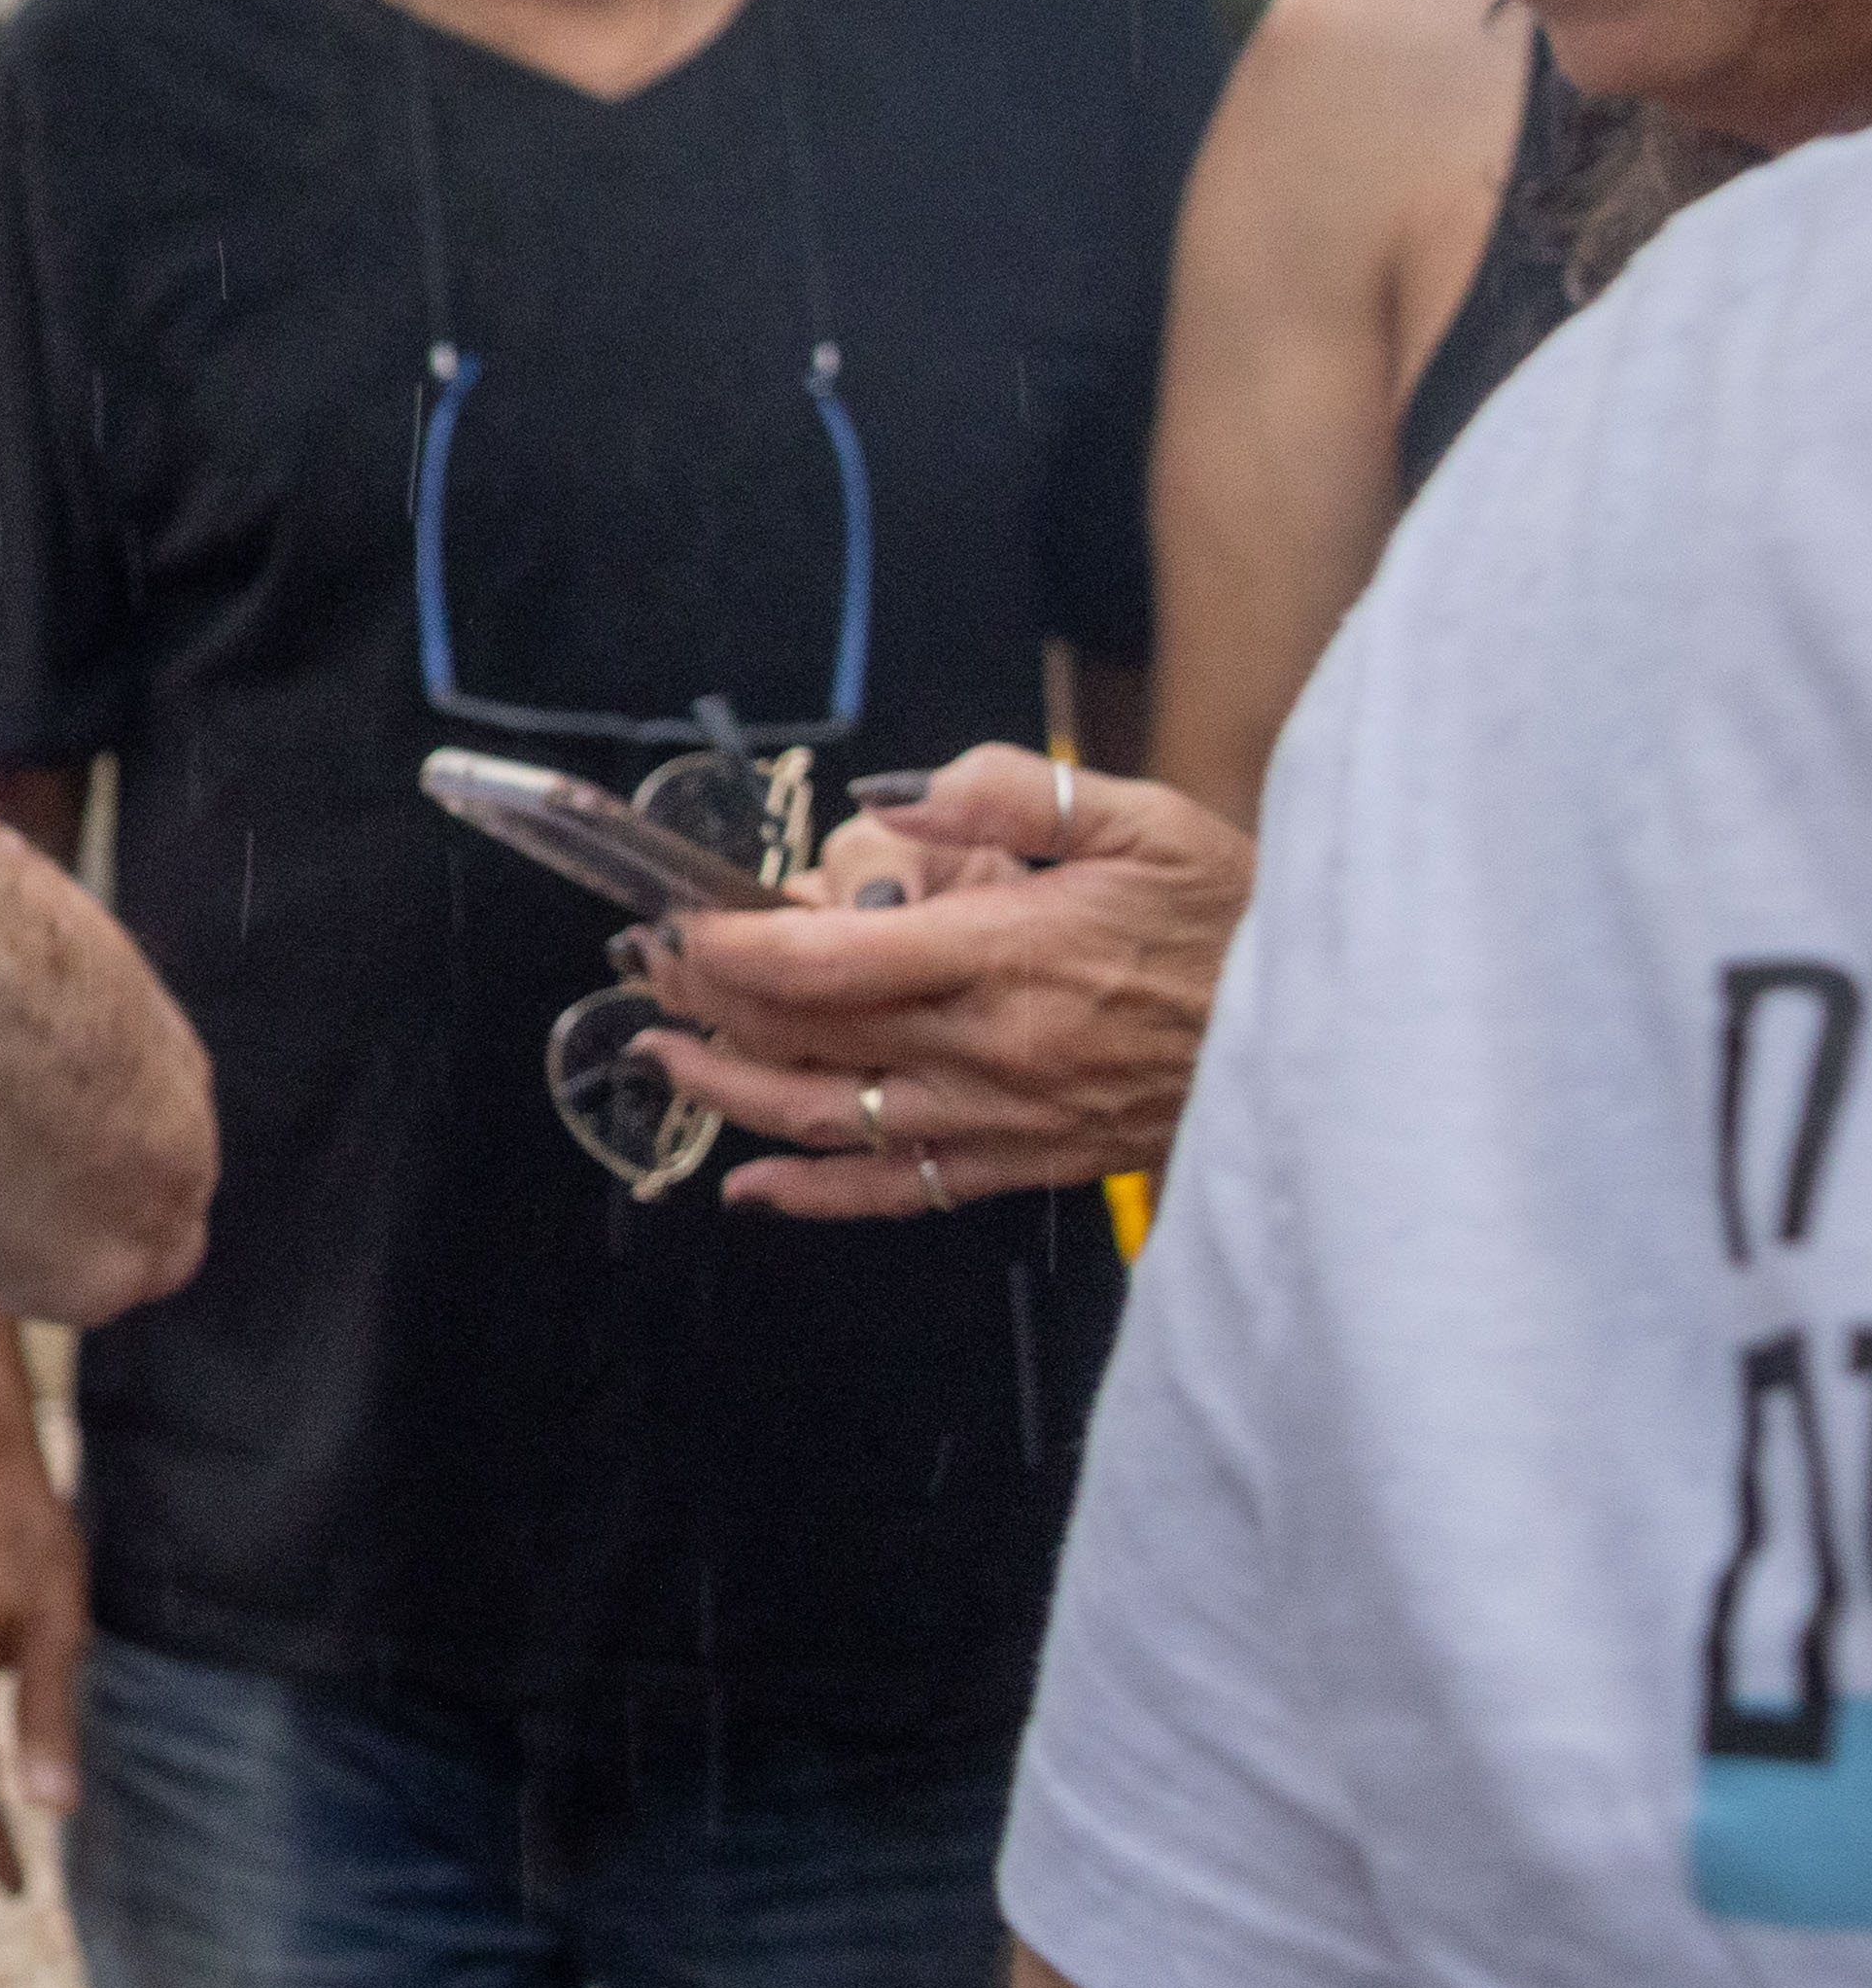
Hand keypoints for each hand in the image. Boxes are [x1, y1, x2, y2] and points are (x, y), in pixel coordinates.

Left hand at [631, 750, 1246, 1224]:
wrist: (1341, 1032)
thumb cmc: (1238, 916)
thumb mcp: (1140, 818)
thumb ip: (1008, 792)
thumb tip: (893, 795)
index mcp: (1009, 957)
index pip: (824, 964)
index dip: (729, 949)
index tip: (676, 924)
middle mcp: (993, 1049)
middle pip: (807, 1037)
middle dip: (708, 1005)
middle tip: (646, 970)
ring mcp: (1008, 1117)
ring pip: (833, 1118)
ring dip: (729, 1093)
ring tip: (661, 1059)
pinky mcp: (1031, 1163)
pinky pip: (905, 1191)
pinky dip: (818, 1195)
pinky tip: (751, 1188)